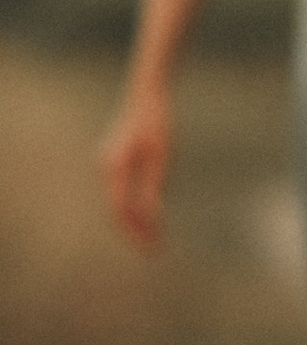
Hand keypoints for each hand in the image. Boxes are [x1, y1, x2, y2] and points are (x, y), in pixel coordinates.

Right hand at [100, 81, 172, 249]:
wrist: (147, 94)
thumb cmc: (157, 123)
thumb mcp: (161, 157)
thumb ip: (153, 187)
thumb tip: (151, 217)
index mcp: (115, 168)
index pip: (122, 210)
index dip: (136, 232)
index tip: (152, 248)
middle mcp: (106, 167)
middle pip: (118, 209)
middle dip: (136, 231)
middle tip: (155, 250)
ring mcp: (108, 164)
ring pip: (120, 201)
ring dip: (136, 220)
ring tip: (155, 238)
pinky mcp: (116, 161)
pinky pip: (123, 190)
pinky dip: (135, 205)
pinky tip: (151, 215)